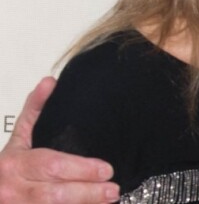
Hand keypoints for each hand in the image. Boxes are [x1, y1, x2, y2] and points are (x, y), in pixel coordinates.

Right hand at [0, 77, 119, 202]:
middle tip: (113, 188)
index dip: (81, 169)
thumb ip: (35, 110)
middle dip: (87, 192)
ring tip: (108, 200)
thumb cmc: (8, 167)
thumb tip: (49, 81)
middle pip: (54, 194)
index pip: (52, 165)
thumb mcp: (18, 137)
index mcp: (15, 164)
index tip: (107, 168)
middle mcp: (13, 190)